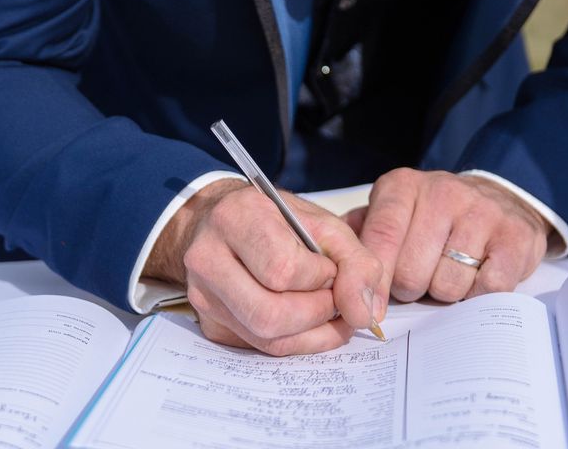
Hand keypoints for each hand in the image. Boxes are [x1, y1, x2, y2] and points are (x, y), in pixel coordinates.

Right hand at [143, 178, 383, 354]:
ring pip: (265, 339)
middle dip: (318, 313)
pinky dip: (295, 340)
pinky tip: (305, 320)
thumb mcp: (323, 223)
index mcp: (236, 219)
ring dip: (312, 333)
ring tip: (327, 310)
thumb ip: (355, 262)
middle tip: (333, 298)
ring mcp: (202, 295)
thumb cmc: (275, 219)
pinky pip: (259, 348)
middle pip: (270, 315)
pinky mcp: (209, 323)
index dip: (320, 277)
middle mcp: (207, 259)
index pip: (283, 269)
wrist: (223, 222)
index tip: (329, 267)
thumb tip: (365, 315)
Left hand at [344, 169, 550, 302]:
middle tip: (419, 278)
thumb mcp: (391, 214)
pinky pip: (486, 290)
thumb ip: (359, 236)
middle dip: (410, 288)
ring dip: (444, 292)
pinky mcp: (516, 236)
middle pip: (410, 273)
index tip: (365, 311)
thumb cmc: (431, 218)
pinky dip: (477, 295)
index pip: (379, 240)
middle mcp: (441, 192)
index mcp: (402, 187)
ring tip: (447, 272)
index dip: (370, 283)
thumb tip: (333, 273)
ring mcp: (482, 211)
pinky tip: (475, 276)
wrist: (498, 200)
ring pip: (447, 285)